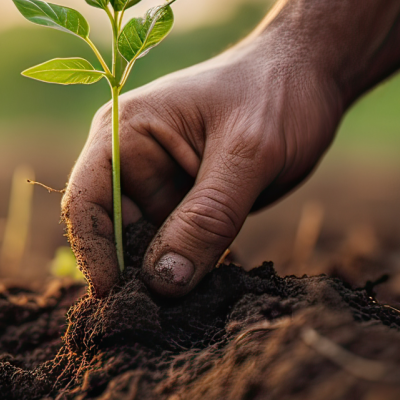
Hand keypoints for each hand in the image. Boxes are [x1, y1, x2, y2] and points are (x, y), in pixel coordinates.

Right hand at [62, 29, 343, 296]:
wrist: (312, 75)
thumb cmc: (277, 93)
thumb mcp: (249, 153)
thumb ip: (207, 216)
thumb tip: (164, 283)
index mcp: (125, 133)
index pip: (86, 202)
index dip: (94, 253)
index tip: (117, 300)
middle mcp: (132, 163)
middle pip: (112, 235)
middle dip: (132, 278)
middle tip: (158, 324)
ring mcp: (160, 187)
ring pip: (145, 251)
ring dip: (163, 281)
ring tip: (185, 317)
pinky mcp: (188, 207)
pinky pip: (178, 251)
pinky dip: (189, 274)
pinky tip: (206, 299)